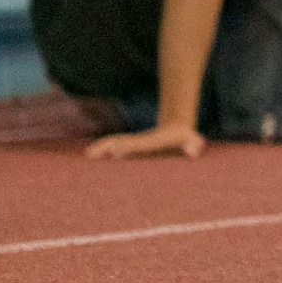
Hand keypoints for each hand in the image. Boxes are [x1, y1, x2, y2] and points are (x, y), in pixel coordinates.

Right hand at [86, 123, 205, 160]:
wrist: (178, 127)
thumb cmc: (187, 139)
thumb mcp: (193, 141)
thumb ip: (193, 146)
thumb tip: (193, 153)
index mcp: (153, 142)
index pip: (139, 145)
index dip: (129, 148)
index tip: (116, 153)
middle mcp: (140, 141)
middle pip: (121, 141)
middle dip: (107, 147)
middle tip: (91, 154)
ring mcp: (134, 142)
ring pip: (114, 142)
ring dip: (101, 147)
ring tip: (87, 155)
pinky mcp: (131, 145)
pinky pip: (114, 144)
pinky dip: (102, 148)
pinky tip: (92, 155)